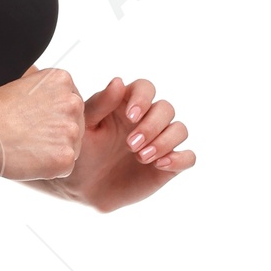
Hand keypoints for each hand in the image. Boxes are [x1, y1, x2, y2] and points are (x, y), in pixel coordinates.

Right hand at [0, 64, 84, 182]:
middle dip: (55, 135)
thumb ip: (45, 91)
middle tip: (26, 136)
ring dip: (52, 151)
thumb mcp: (21, 84)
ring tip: (24, 146)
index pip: (69, 105)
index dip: (49, 117)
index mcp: (62, 80)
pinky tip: (27, 159)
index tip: (29, 121)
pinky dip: (47, 169)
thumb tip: (51, 101)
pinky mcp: (66, 157)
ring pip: (71, 147)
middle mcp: (73, 102)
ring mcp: (72, 130)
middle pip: (74, 126)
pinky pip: (64, 167)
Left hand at [58, 75, 193, 210]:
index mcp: (127, 104)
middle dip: (152, 125)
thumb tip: (119, 82)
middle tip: (130, 145)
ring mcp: (160, 141)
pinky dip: (180, 159)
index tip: (131, 116)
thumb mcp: (85, 128)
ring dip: (165, 142)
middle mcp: (148, 120)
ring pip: (180, 130)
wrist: (83, 189)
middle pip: (166, 109)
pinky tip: (160, 165)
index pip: (146, 88)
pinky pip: (188, 157)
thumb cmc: (82, 152)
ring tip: (141, 157)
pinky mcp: (168, 165)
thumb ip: (100, 104)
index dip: (143, 98)